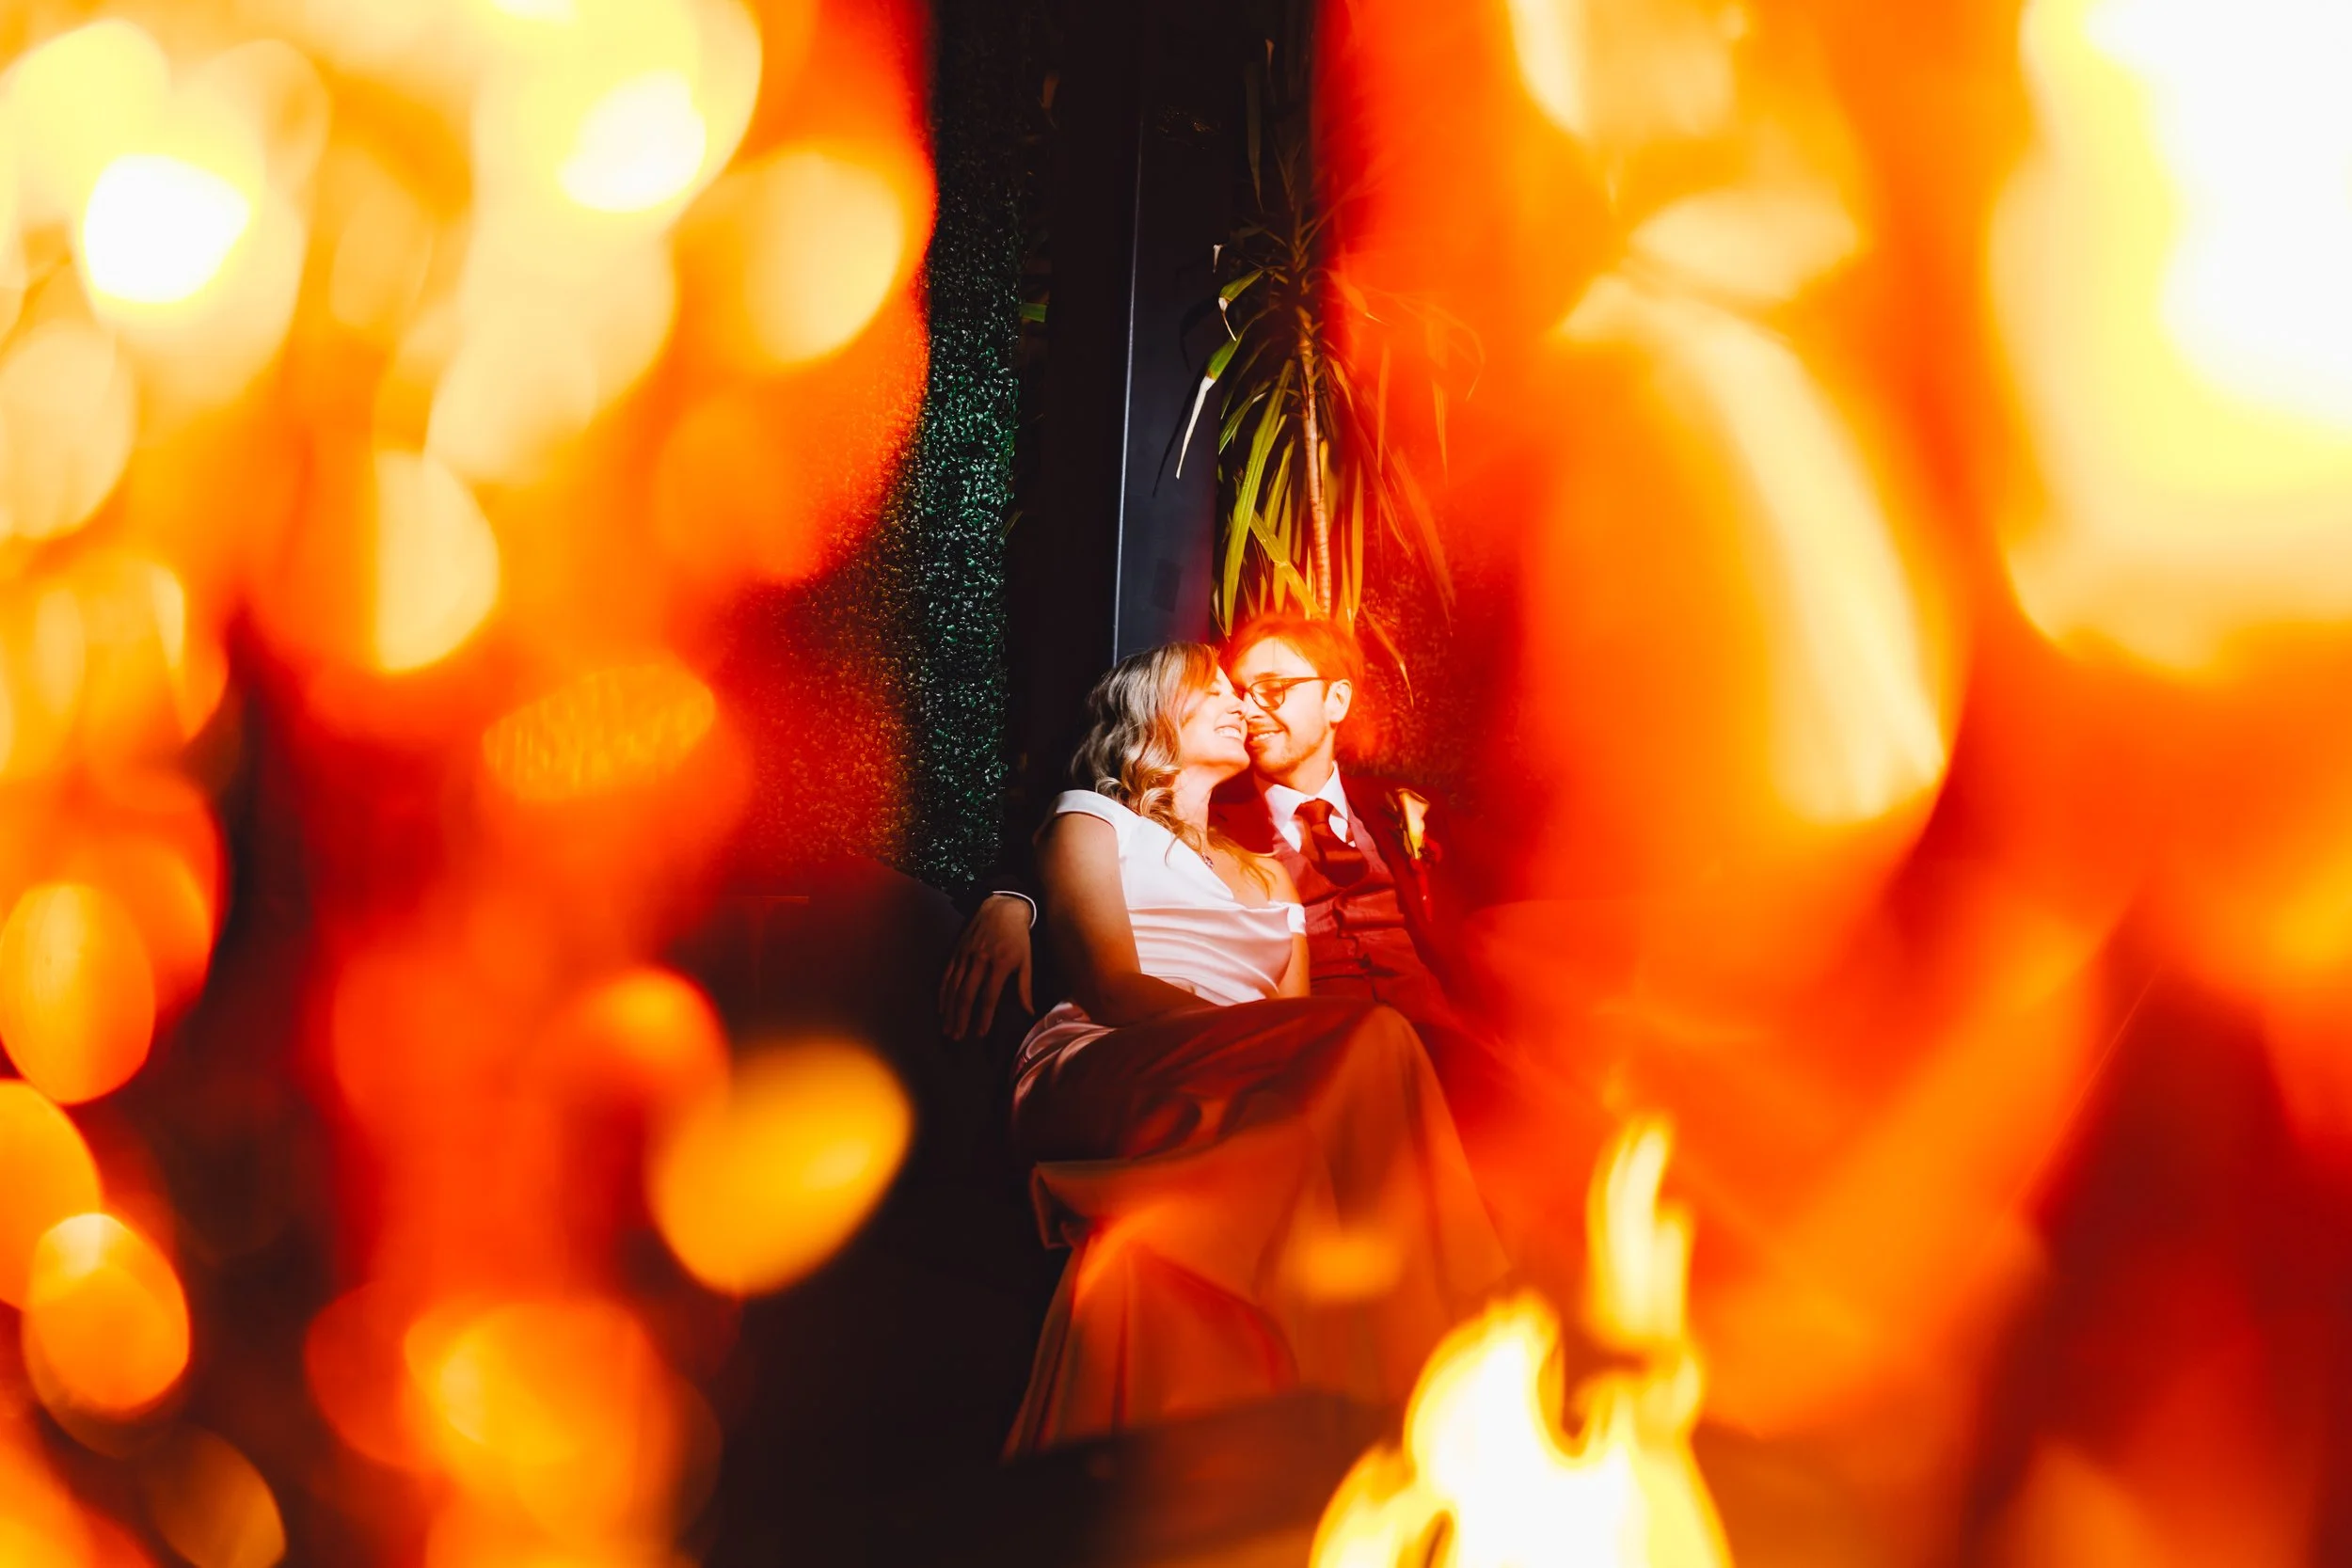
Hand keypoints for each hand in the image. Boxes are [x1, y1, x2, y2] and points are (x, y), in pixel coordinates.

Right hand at [939, 893, 1034, 1039]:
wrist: (1002, 906)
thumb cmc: (1018, 936)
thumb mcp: (1027, 960)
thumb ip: (1025, 987)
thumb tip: (1029, 1012)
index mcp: (1000, 962)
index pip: (990, 995)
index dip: (984, 1016)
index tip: (980, 1033)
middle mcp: (980, 959)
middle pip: (967, 994)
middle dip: (961, 1018)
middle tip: (957, 1037)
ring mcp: (965, 954)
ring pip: (954, 987)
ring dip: (950, 1010)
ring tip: (948, 1029)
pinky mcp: (957, 950)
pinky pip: (947, 975)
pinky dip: (943, 993)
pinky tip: (941, 1008)